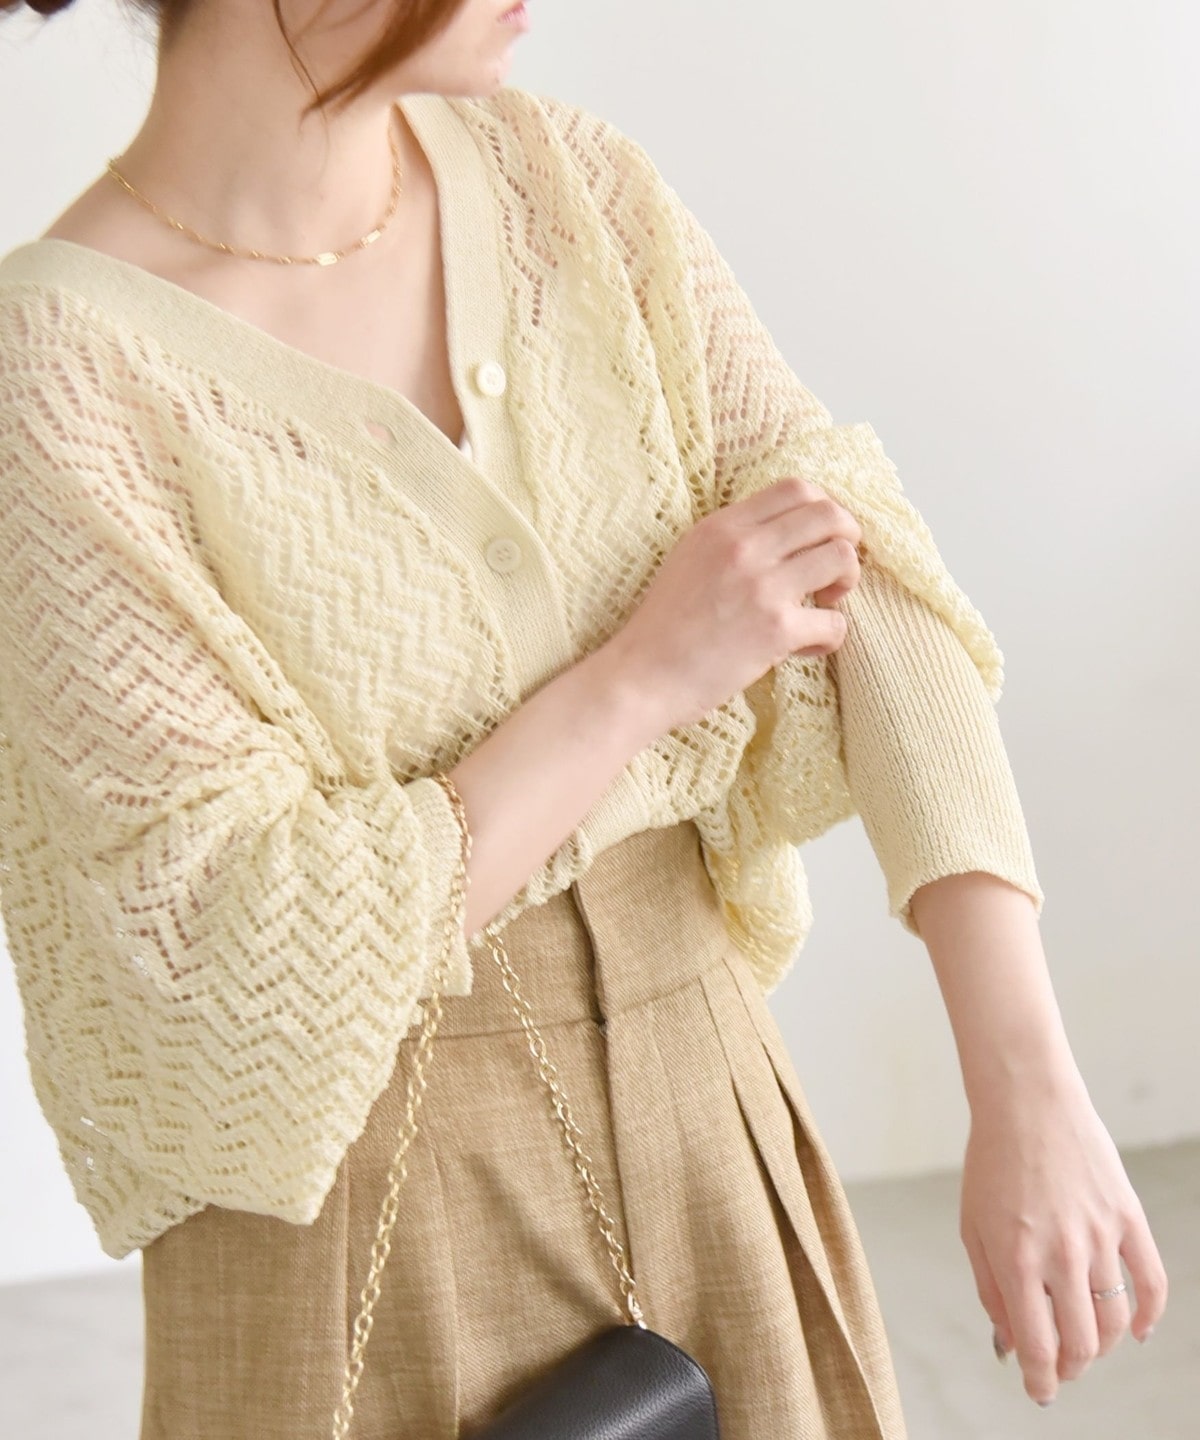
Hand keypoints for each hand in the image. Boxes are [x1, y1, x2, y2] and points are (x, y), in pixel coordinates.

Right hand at [608, 475, 863, 732]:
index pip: (796, 489)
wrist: (640, 677)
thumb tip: (783, 536)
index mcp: (722, 527)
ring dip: (845, 582)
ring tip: (823, 604)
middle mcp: (744, 548)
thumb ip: (732, 542)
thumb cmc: (665, 628)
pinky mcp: (774, 630)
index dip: (823, 510)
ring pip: (842, 558)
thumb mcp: (689, 560)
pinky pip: (835, 622)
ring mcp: (761, 587)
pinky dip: (830, 636)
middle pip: (829, 515)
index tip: (819, 540)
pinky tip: (805, 648)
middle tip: (833, 572)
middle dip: (847, 540)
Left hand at [959, 1076, 1168, 1405]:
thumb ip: (991, 1289)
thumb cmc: (992, 1162)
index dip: (1041, 1380)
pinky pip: (1152, 1283)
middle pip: (1083, 1344)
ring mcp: (1100, 1236)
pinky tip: (1135, 1331)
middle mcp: (1062, 1253)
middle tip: (1059, 1368)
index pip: (1039, 1347)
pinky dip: (1148, 1316)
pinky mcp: (1128, 1217)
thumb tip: (1010, 1344)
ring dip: (1101, 1346)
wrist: (1027, 1102)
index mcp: (1016, 1258)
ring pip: (1116, 1320)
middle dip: (1070, 1368)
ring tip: (1085, 1345)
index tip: (1039, 1390)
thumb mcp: (973, 1227)